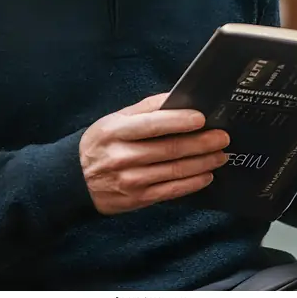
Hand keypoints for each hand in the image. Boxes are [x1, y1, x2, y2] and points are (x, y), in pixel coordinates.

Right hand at [79, 93, 229, 214]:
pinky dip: (191, 183)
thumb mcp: (114, 119)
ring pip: (174, 171)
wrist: (74, 179)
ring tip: (220, 155)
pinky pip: (170, 191)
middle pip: (169, 149)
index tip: (202, 117)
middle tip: (222, 137)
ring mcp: (130, 180)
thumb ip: (144, 109)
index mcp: (116, 131)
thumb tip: (176, 97)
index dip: (179, 120)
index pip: (152, 124)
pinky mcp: (137, 199)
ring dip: (202, 163)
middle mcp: (122, 156)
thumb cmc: (101, 142)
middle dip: (200, 143)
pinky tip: (206, 175)